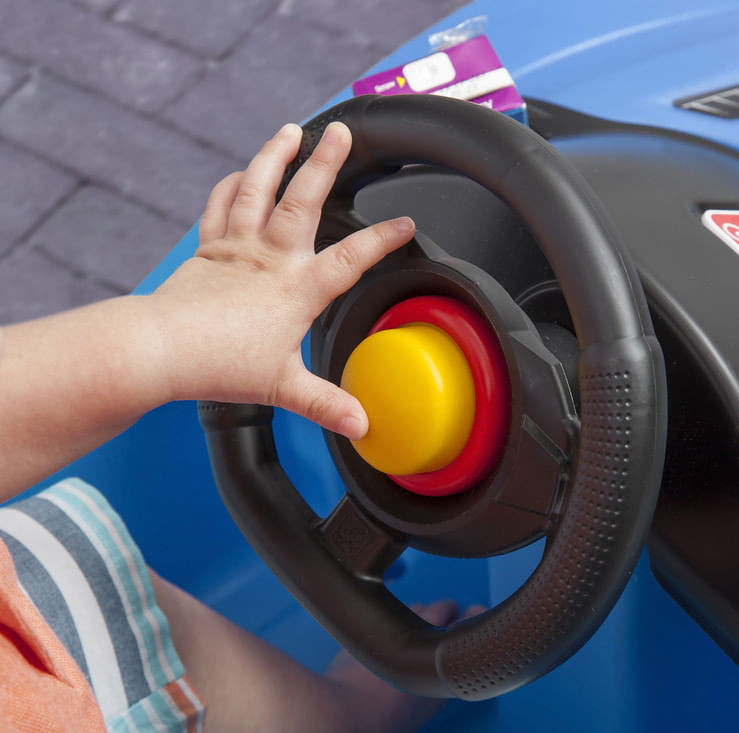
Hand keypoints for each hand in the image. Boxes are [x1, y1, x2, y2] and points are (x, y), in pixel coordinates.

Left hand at [152, 121, 414, 438]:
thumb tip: (362, 424)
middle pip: (304, 200)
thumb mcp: (284, 389)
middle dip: (326, 163)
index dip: (383, 238)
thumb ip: (327, 404)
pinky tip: (239, 172)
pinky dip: (230, 184)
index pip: (352, 257)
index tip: (405, 223)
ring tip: (291, 130)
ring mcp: (237, 248)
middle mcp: (270, 258)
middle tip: (342, 132)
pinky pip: (220, 206)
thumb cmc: (220, 365)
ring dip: (275, 156)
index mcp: (297, 289)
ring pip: (259, 189)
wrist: (161, 349)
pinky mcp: (208, 249)